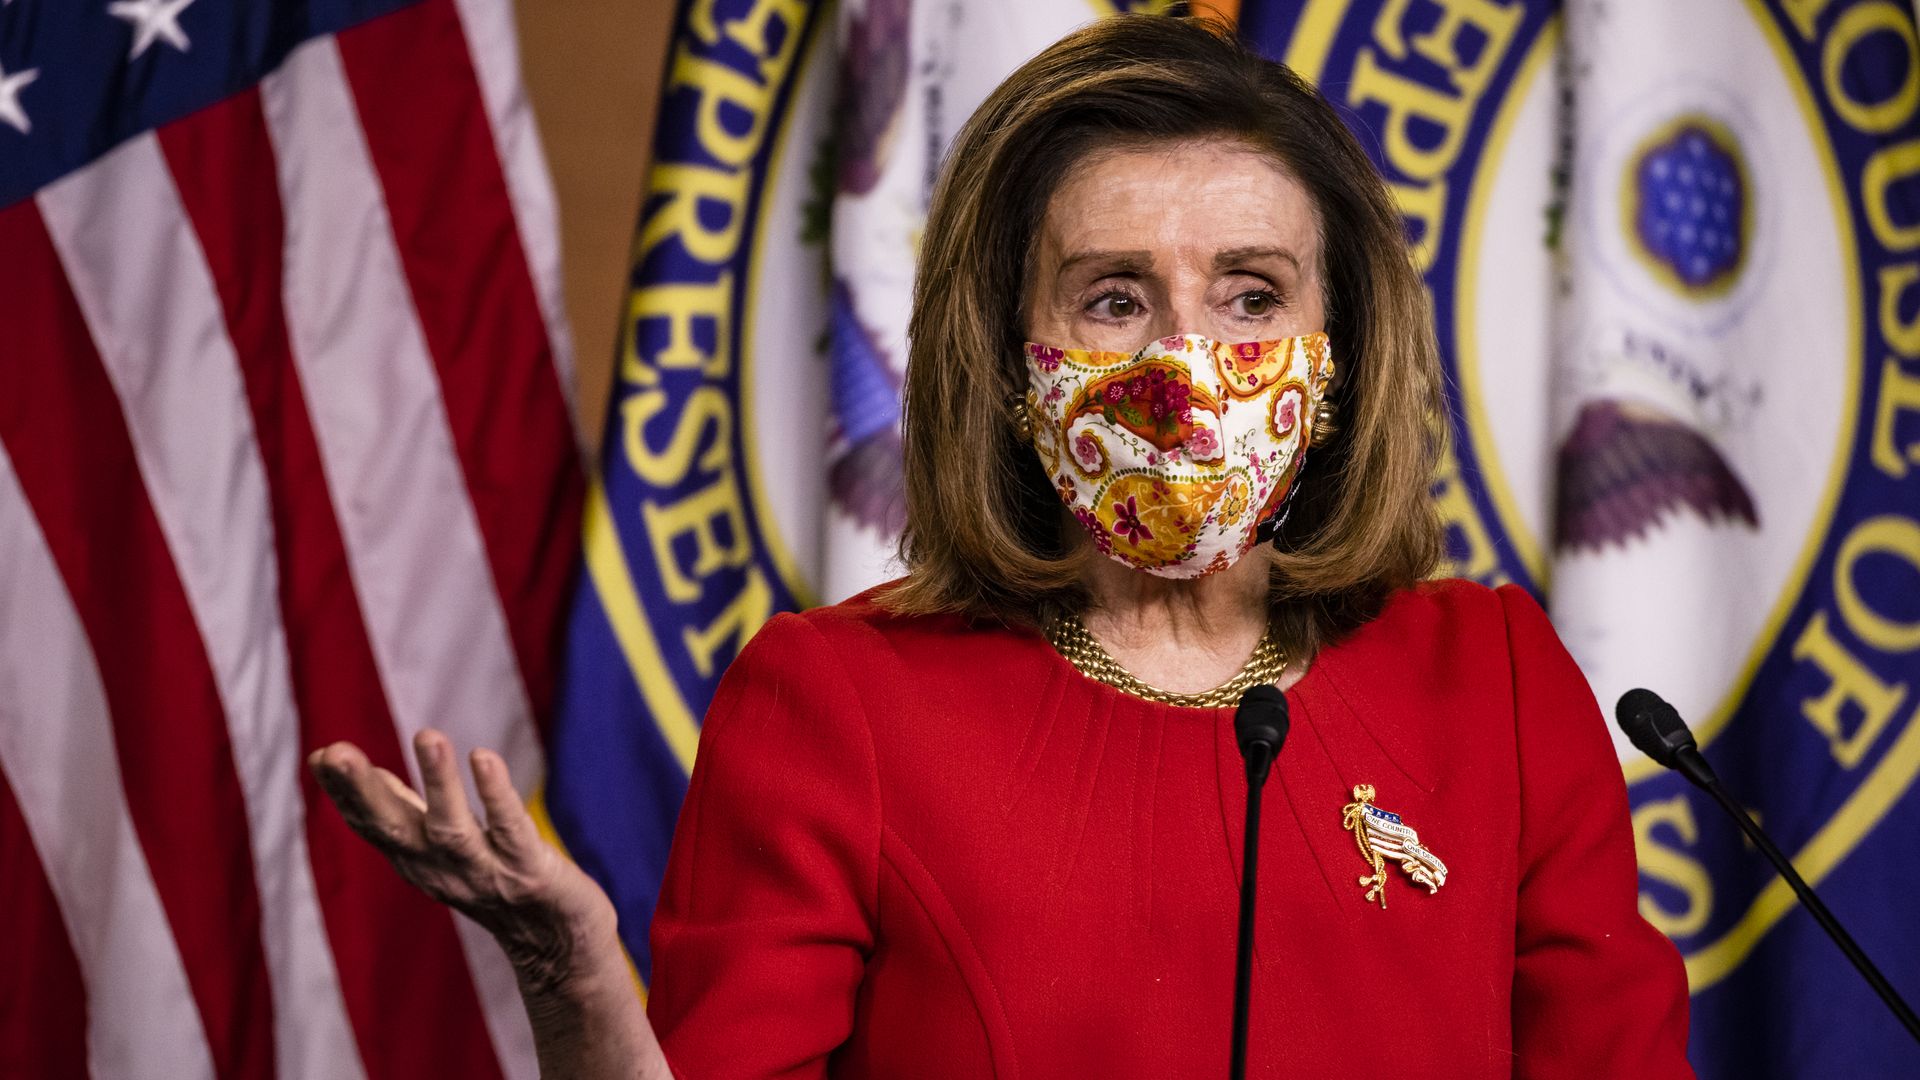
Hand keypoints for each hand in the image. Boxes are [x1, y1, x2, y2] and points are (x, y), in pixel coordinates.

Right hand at [307, 731, 617, 996]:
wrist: (560, 950)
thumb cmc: (498, 887)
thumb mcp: (443, 850)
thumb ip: (407, 813)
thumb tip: (369, 774)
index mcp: (418, 862)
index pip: (373, 826)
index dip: (345, 793)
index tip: (318, 754)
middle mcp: (443, 871)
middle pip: (396, 830)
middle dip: (363, 791)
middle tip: (335, 751)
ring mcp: (486, 874)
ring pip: (452, 830)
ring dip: (438, 782)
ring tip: (427, 734)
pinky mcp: (530, 872)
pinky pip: (510, 831)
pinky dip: (495, 796)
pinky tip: (483, 757)